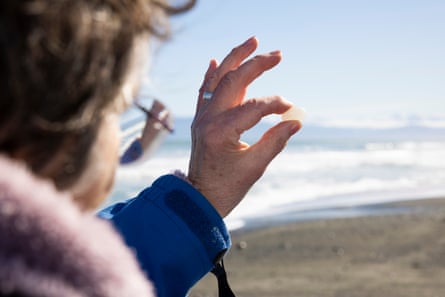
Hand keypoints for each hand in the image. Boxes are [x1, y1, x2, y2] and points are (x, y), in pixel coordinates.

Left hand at [188, 37, 300, 217]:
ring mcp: (201, 118)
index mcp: (220, 132)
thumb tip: (296, 120)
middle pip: (232, 81)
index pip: (253, 107)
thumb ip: (275, 141)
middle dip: (255, 64)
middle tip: (277, 54)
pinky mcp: (200, 120)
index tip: (290, 109)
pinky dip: (210, 74)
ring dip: (234, 59)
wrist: (199, 198)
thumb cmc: (227, 188)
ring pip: (217, 79)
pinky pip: (204, 91)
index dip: (275, 104)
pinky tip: (215, 61)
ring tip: (252, 42)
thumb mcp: (254, 167)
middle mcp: (207, 119)